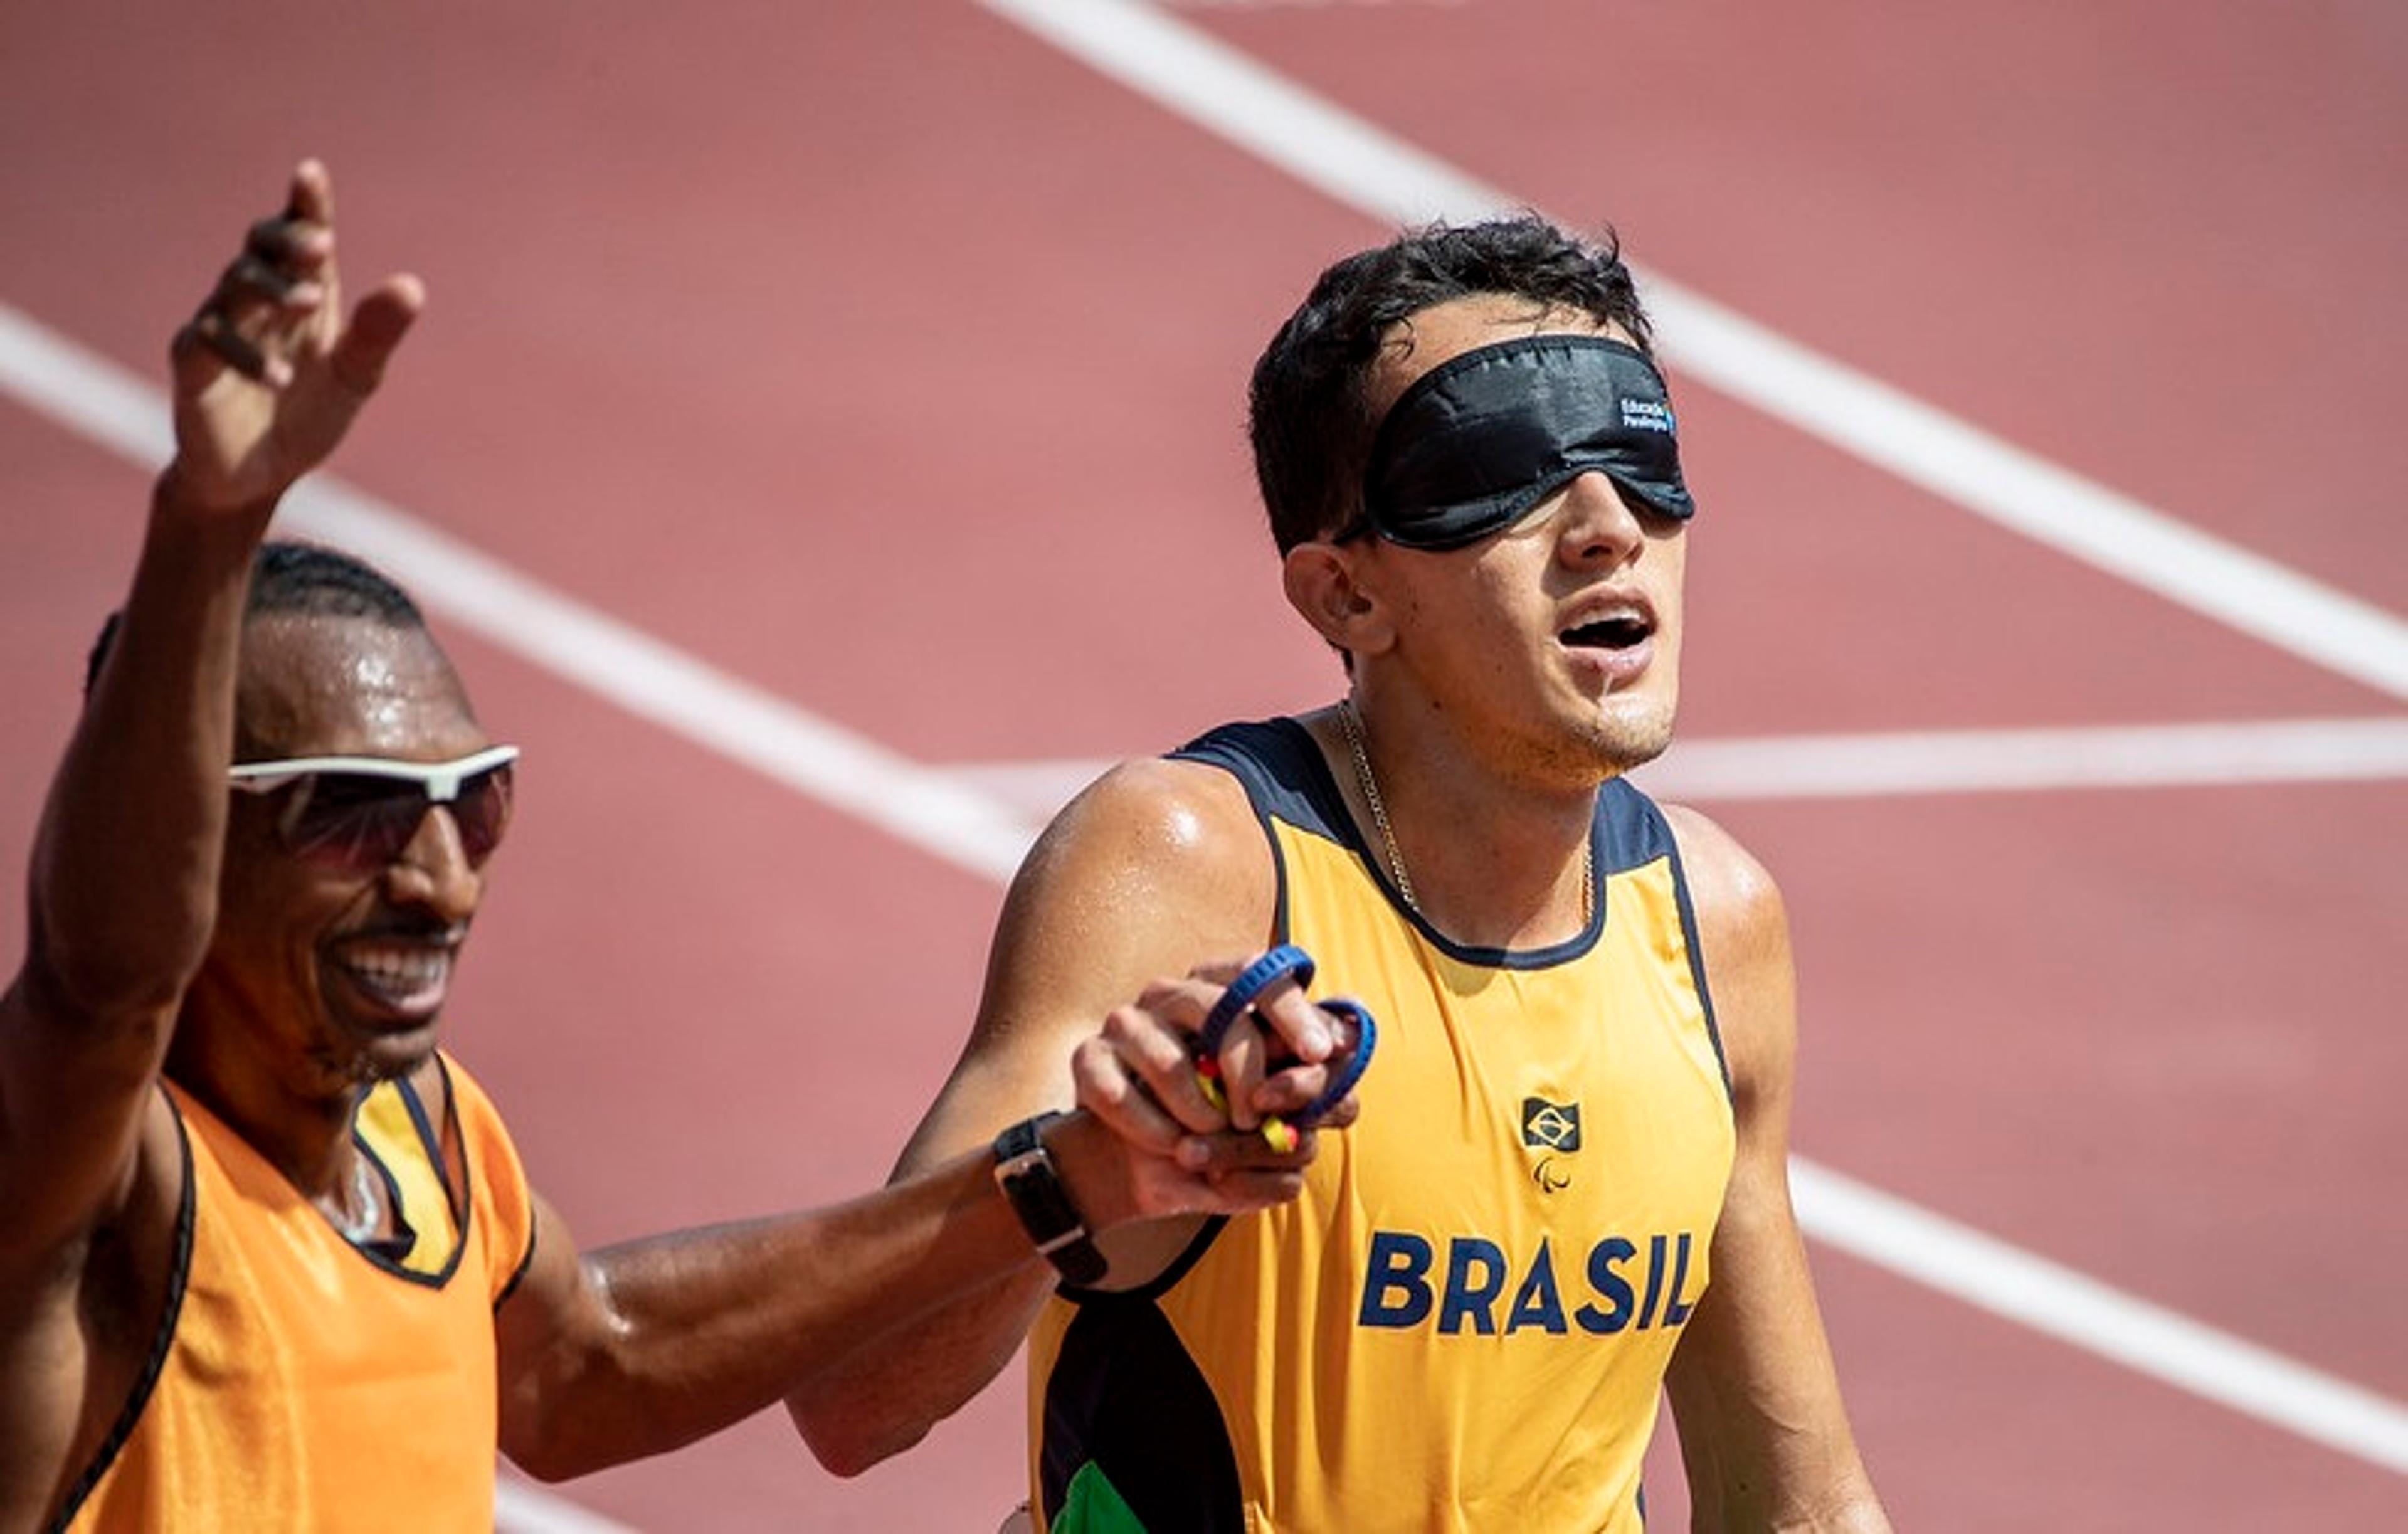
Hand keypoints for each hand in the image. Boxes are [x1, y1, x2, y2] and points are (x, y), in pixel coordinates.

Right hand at [164, 159, 422, 514]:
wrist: (260, 475)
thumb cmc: (307, 416)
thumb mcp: (355, 376)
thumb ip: (378, 333)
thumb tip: (411, 284)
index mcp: (301, 292)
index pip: (300, 236)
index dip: (305, 204)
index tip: (310, 172)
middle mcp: (257, 299)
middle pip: (261, 246)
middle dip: (288, 237)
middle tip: (323, 244)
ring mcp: (220, 325)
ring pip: (236, 283)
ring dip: (274, 287)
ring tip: (312, 304)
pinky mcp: (192, 362)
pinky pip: (210, 341)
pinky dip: (248, 354)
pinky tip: (282, 376)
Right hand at [1064, 960, 1362, 1224]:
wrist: (1142, 1160)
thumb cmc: (1218, 1119)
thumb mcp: (1269, 1102)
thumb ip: (1308, 1077)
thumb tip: (1346, 1047)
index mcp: (1220, 988)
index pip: (1260, 972)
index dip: (1293, 1010)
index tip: (1319, 1054)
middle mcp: (1170, 992)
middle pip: (1221, 1011)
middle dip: (1248, 1074)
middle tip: (1257, 1119)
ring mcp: (1125, 1022)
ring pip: (1169, 1061)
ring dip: (1198, 1114)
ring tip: (1208, 1139)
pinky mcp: (1087, 1059)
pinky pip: (1121, 1096)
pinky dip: (1153, 1131)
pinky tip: (1170, 1146)